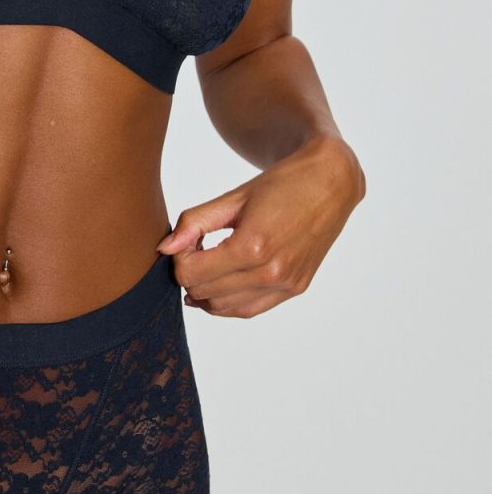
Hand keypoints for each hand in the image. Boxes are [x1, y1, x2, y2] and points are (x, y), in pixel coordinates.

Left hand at [156, 133, 364, 317]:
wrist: (329, 183)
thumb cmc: (281, 184)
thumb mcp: (233, 198)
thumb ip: (195, 222)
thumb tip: (165, 249)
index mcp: (252, 246)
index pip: (191, 273)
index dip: (179, 257)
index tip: (187, 239)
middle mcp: (271, 272)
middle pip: (204, 292)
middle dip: (190, 272)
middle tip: (195, 248)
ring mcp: (285, 285)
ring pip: (224, 308)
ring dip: (205, 291)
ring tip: (205, 265)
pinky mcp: (295, 289)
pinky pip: (250, 309)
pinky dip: (228, 302)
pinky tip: (221, 283)